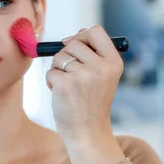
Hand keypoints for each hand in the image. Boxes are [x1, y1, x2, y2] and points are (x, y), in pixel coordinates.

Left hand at [46, 25, 123, 142]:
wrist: (88, 131)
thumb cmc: (92, 101)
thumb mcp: (103, 75)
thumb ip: (94, 53)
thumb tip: (79, 32)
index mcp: (113, 62)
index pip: (96, 32)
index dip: (82, 36)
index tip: (76, 47)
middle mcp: (101, 67)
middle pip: (74, 43)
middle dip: (67, 55)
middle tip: (72, 73)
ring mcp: (83, 76)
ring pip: (59, 57)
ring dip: (58, 69)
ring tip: (68, 85)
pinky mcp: (65, 85)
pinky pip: (50, 72)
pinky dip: (51, 82)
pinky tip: (62, 94)